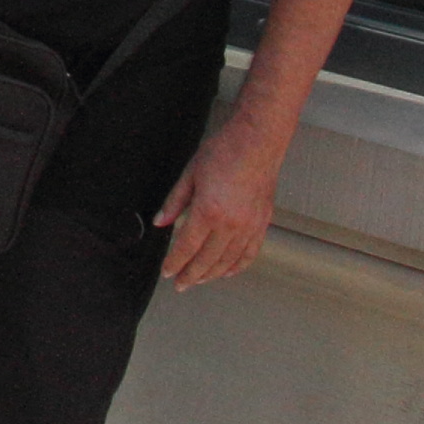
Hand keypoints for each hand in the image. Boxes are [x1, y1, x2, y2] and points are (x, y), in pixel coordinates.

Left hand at [151, 120, 285, 287]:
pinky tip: (227, 271)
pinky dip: (238, 266)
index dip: (175, 262)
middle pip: (207, 260)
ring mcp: (249, 225)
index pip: (187, 246)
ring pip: (228, 261)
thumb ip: (175, 202)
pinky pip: (250, 253)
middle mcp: (230, 224)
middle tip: (180, 284)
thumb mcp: (191, 173)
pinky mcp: (262, 222)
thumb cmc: (224, 151)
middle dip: (191, 275)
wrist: (258, 140)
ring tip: (199, 280)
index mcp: (208, 211)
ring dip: (212, 274)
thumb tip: (160, 222)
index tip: (167, 272)